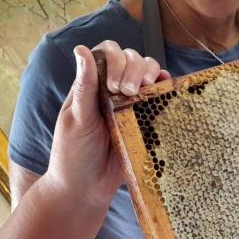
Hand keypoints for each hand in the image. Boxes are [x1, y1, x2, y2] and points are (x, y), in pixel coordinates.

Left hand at [44, 42, 169, 208]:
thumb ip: (84, 86)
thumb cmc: (74, 155)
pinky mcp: (143, 122)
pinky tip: (165, 85)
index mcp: (91, 86)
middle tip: (127, 92)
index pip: (107, 54)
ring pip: (146, 74)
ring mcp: (129, 105)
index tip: (113, 85)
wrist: (86, 190)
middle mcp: (110, 91)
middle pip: (130, 59)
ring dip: (149, 74)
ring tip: (143, 90)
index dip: (115, 60)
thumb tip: (81, 49)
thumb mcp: (77, 120)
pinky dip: (164, 88)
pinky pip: (157, 99)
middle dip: (133, 68)